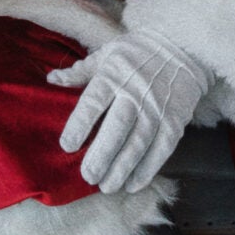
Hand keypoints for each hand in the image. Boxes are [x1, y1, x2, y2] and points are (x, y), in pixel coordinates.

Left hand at [48, 35, 206, 196]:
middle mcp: (136, 92)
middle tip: (87, 177)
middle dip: (102, 155)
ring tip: (107, 186)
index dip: (80, 125)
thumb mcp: (107, 54)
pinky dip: (148, 169)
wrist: (182, 48)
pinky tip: (133, 184)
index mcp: (114, 74)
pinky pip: (162, 149)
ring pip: (139, 143)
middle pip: (117, 128)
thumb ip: (80, 71)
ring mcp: (158, 107)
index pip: (94, 102)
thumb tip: (51, 79)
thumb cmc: (137, 53)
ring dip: (123, 168)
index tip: (67, 146)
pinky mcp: (175, 120)